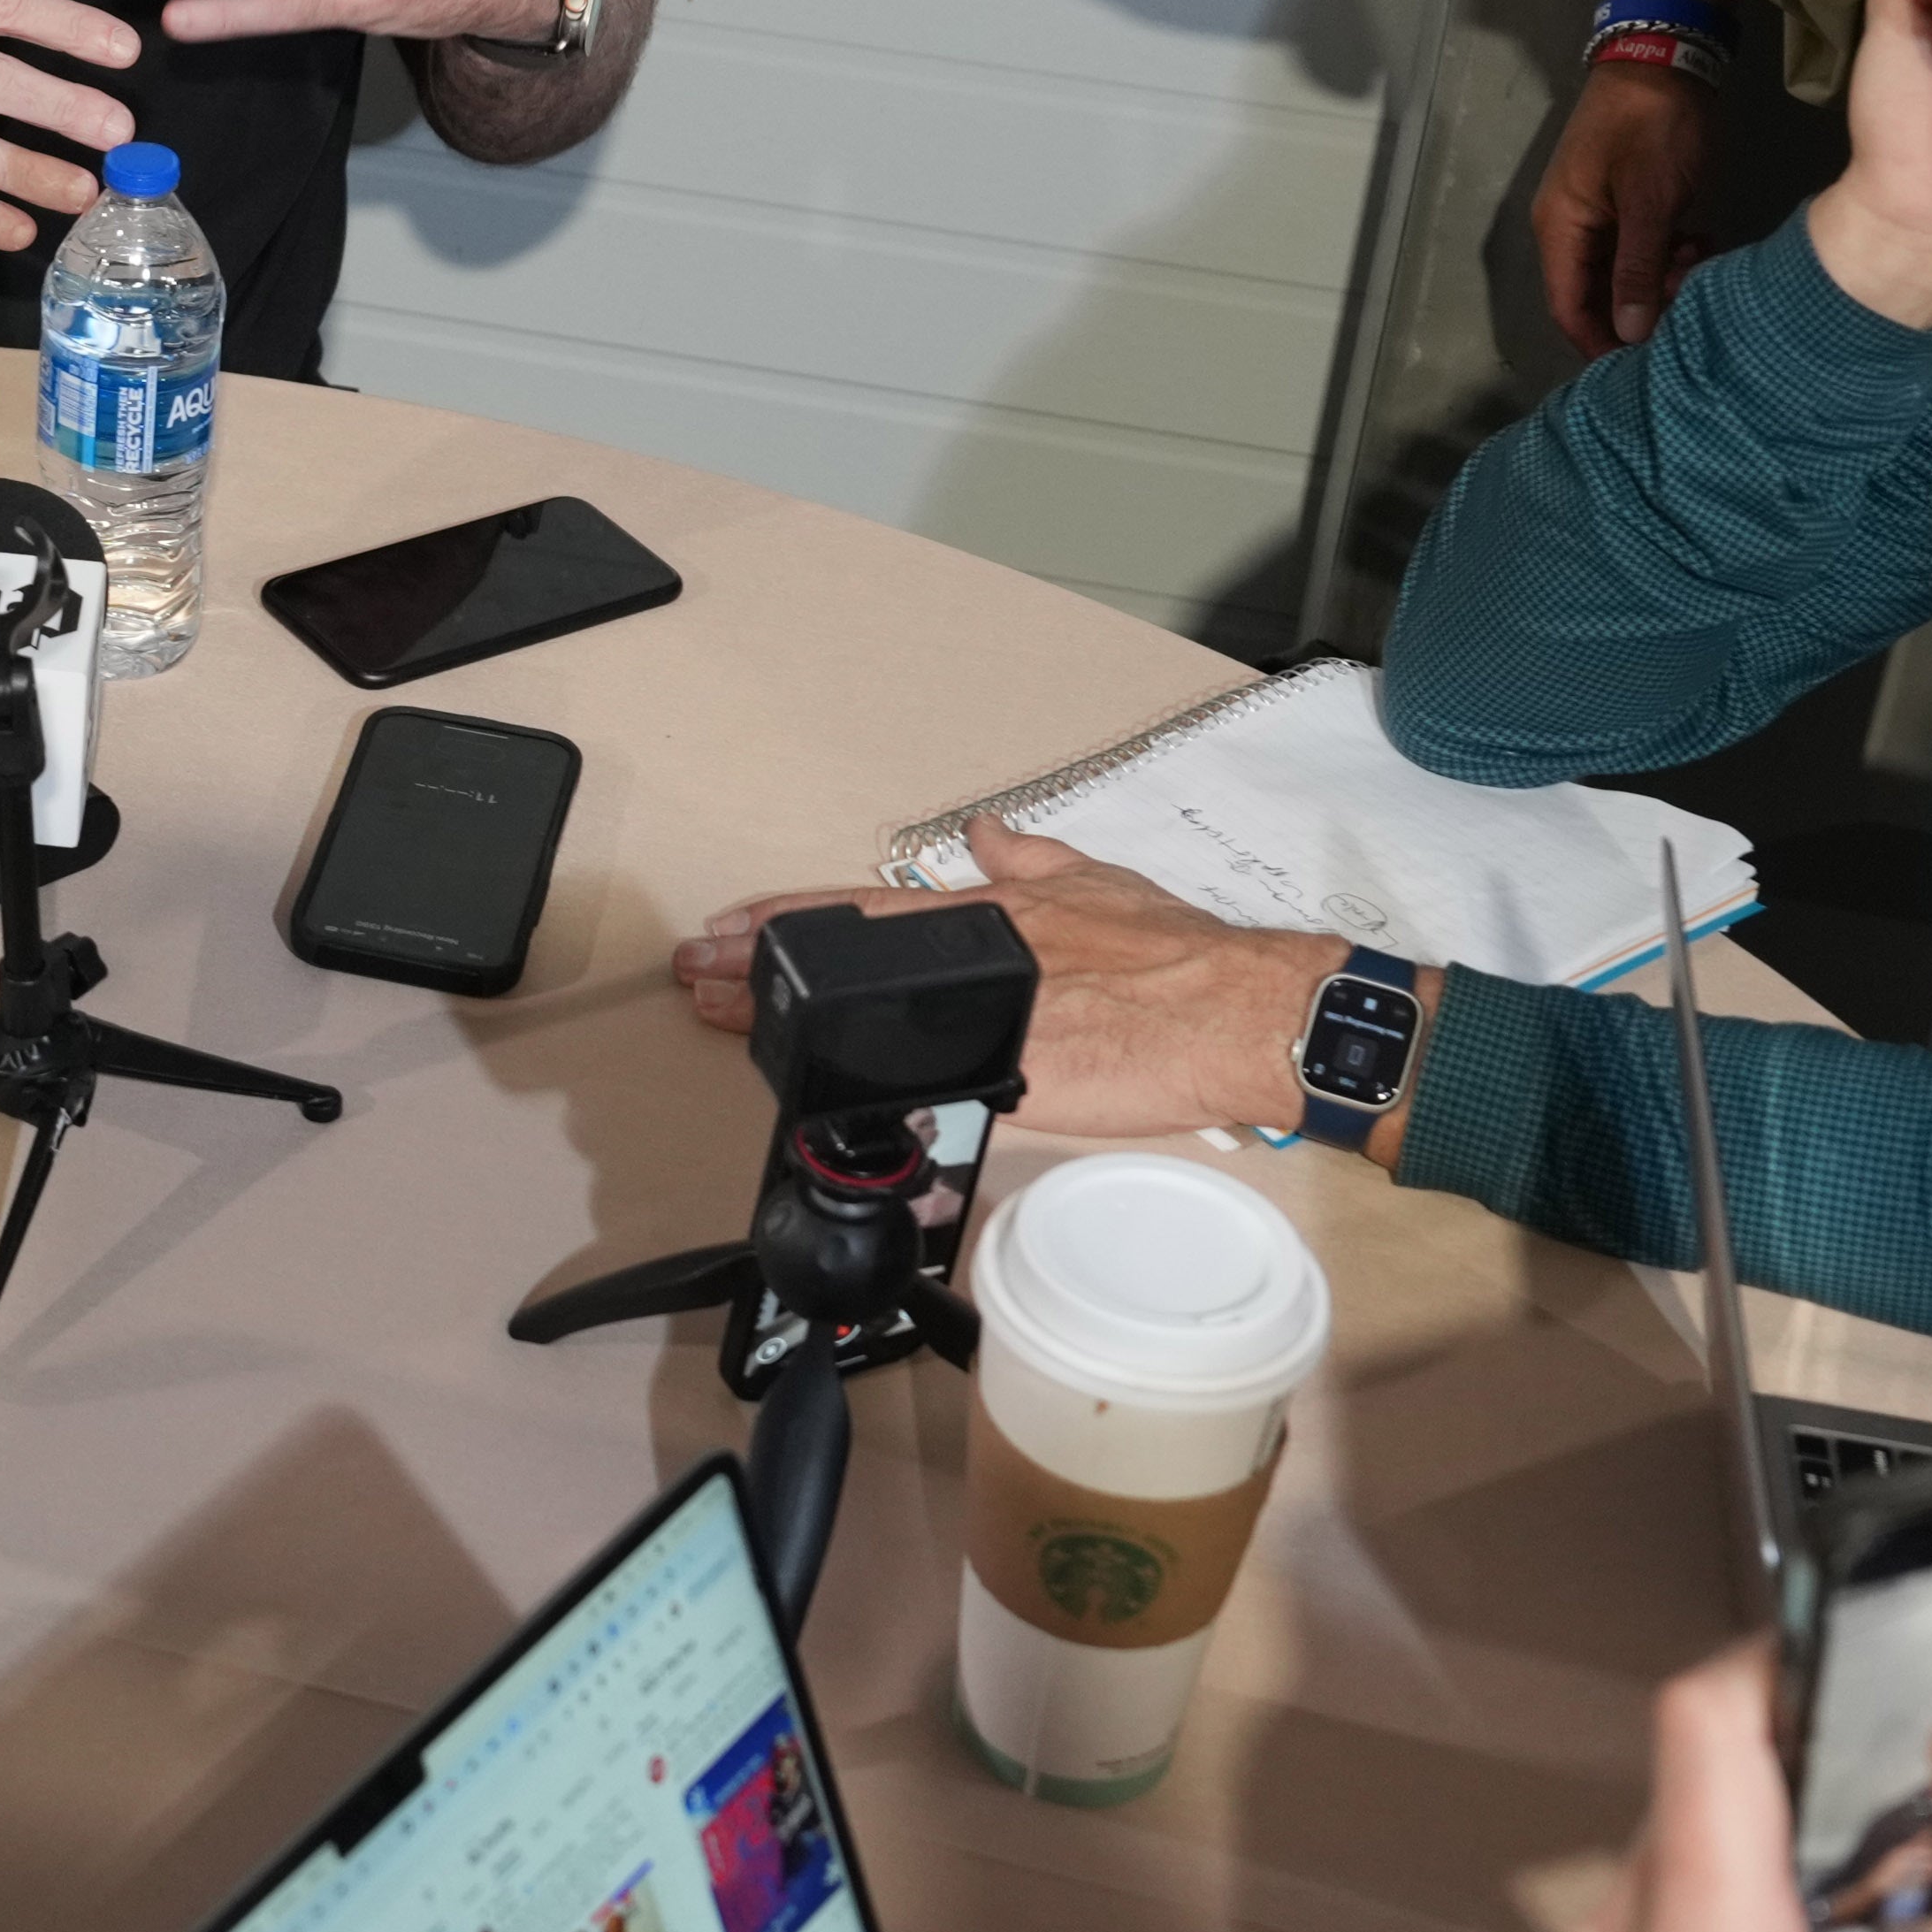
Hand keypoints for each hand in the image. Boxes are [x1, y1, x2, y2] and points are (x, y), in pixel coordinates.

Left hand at [675, 825, 1358, 1142]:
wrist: (1237, 1013)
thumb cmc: (1182, 954)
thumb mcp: (1101, 881)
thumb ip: (1036, 860)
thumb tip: (992, 834)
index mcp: (995, 913)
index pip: (863, 911)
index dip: (787, 920)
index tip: (728, 927)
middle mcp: (977, 957)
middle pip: (842, 961)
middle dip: (757, 968)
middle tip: (693, 974)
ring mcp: (987, 1019)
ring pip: (863, 1019)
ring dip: (782, 1022)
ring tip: (717, 1019)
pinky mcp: (1015, 1079)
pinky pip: (923, 1089)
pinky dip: (865, 1090)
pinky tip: (815, 1097)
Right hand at [1541, 59, 1720, 353]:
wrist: (1664, 55)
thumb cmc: (1651, 126)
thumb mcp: (1649, 200)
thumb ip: (1637, 269)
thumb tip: (1631, 333)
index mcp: (1560, 227)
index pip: (1567, 307)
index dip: (1600, 343)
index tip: (1643, 369)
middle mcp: (1569, 226)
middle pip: (1595, 293)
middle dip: (1641, 308)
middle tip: (1689, 304)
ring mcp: (1597, 212)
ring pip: (1623, 272)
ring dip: (1660, 279)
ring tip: (1699, 265)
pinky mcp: (1624, 201)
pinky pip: (1638, 247)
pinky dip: (1666, 255)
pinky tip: (1698, 244)